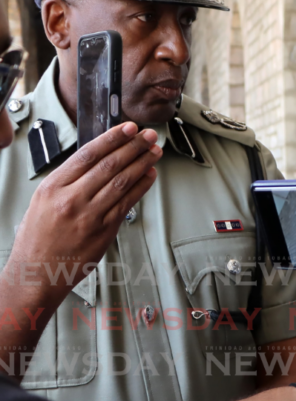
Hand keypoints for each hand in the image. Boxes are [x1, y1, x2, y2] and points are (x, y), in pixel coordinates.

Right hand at [1, 123, 160, 309]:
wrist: (37, 272)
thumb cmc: (38, 237)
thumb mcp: (42, 200)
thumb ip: (68, 180)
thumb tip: (98, 160)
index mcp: (53, 187)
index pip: (88, 154)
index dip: (112, 138)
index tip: (128, 128)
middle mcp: (71, 199)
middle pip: (109, 165)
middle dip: (133, 147)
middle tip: (148, 136)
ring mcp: (90, 216)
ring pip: (121, 182)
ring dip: (141, 164)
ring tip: (154, 152)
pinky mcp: (105, 231)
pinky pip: (127, 203)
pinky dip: (141, 186)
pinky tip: (149, 175)